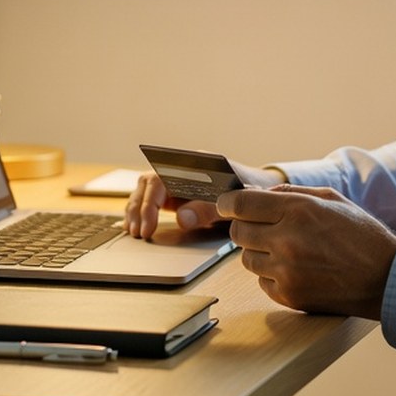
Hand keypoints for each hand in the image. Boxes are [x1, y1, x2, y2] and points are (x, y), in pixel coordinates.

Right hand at [124, 161, 284, 237]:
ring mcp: (177, 180)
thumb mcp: (234, 204)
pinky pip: (151, 199)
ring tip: (134, 232)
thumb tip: (182, 218)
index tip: (149, 219)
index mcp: (198, 163)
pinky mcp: (175, 193)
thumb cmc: (250, 192)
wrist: (260, 189)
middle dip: (141, 207)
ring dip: (137, 210)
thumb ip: (209, 210)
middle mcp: (183, 168)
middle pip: (150, 182)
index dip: (152, 198)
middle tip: (141, 232)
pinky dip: (141, 212)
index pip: (164, 174)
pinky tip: (134, 227)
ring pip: (146, 189)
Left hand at [218, 184, 395, 318]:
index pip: (240, 205)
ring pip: (246, 259)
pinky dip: (271, 275)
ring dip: (258, 252)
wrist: (386, 278)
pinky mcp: (288, 296)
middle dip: (245, 227)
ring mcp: (286, 272)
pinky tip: (295, 269)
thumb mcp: (331, 199)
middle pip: (238, 232)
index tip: (228, 206)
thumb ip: (290, 193)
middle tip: (262, 227)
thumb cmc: (361, 235)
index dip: (228, 204)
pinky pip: (261, 281)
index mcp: (298, 211)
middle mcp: (287, 241)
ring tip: (285, 249)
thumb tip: (257, 194)